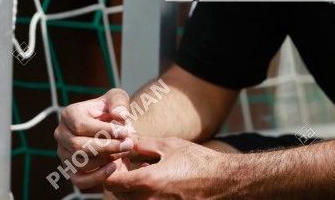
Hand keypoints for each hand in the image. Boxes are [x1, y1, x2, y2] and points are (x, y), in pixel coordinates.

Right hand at [54, 88, 136, 189]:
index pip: (81, 125)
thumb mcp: (117, 98)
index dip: (103, 130)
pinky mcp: (70, 170)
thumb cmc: (112, 110)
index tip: (124, 132)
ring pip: (80, 163)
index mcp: (69, 114)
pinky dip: (97, 177)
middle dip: (107, 146)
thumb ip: (119, 103)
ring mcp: (64, 154)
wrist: (110, 125)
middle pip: (78, 146)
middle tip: (128, 144)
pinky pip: (80, 180)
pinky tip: (114, 167)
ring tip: (125, 151)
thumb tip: (121, 115)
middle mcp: (61, 135)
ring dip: (106, 159)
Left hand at [105, 136, 242, 199]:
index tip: (121, 160)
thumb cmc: (199, 161)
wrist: (223, 181)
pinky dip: (144, 194)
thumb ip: (145, 144)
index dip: (111, 170)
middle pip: (118, 194)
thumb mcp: (171, 146)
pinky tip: (156, 181)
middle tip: (130, 164)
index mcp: (148, 182)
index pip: (111, 182)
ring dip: (131, 187)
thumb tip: (128, 139)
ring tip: (145, 171)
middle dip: (120, 178)